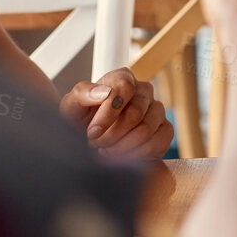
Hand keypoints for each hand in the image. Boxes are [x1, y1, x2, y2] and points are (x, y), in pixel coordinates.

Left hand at [59, 67, 173, 159]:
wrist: (90, 142)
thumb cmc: (81, 121)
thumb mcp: (71, 106)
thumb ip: (83, 93)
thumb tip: (104, 92)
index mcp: (122, 78)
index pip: (124, 88)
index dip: (108, 113)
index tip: (93, 131)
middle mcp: (143, 90)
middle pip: (135, 112)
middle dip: (112, 134)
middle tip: (96, 145)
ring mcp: (157, 110)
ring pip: (147, 129)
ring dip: (122, 146)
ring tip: (106, 151)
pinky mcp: (165, 130)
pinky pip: (158, 142)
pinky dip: (138, 154)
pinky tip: (122, 157)